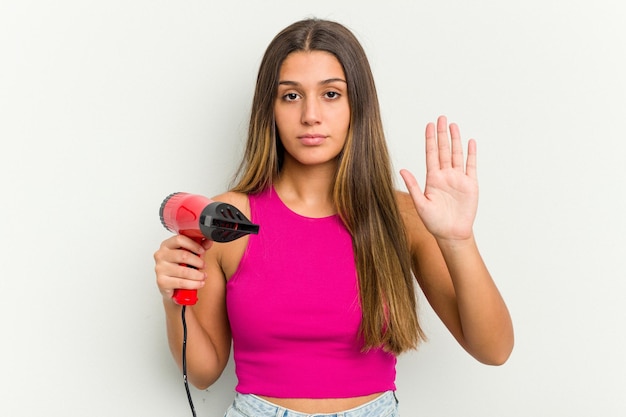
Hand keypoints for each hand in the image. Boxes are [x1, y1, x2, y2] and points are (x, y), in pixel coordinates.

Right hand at [153, 235, 212, 302]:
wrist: (170, 285)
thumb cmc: (179, 267)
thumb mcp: (190, 254)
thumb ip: (200, 246)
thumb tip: (209, 241)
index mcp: (167, 245)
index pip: (179, 240)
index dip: (193, 245)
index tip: (202, 250)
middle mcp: (161, 255)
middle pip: (183, 255)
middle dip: (197, 261)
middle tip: (204, 265)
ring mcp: (160, 269)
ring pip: (183, 271)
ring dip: (197, 275)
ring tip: (203, 276)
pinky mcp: (162, 282)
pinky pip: (181, 283)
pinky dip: (193, 284)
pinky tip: (199, 283)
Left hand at [400, 115, 477, 240]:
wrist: (451, 233)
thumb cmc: (434, 222)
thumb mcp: (420, 204)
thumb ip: (412, 186)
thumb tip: (402, 170)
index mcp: (432, 178)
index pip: (431, 154)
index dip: (430, 139)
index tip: (429, 125)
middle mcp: (445, 175)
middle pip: (443, 150)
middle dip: (442, 134)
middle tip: (441, 118)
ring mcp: (458, 178)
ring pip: (456, 154)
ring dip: (455, 140)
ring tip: (454, 125)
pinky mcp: (470, 184)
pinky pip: (471, 165)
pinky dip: (471, 154)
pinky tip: (470, 142)